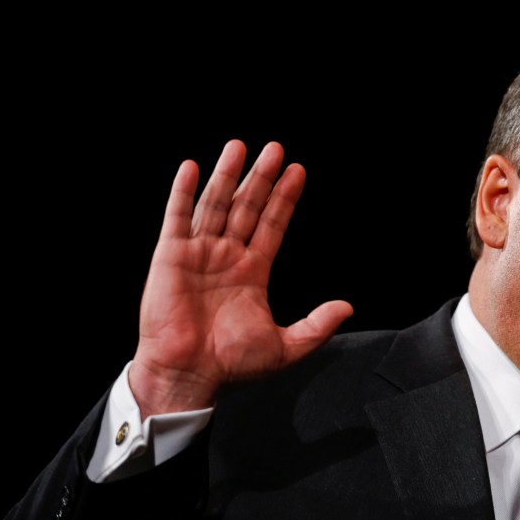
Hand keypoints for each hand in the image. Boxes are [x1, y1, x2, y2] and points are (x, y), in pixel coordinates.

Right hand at [129, 140, 352, 417]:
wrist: (189, 373)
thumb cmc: (231, 364)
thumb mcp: (286, 346)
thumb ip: (317, 326)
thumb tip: (348, 307)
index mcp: (252, 272)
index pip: (272, 225)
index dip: (284, 199)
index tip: (298, 172)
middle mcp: (226, 257)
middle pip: (247, 207)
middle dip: (261, 178)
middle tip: (275, 148)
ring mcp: (199, 253)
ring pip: (216, 205)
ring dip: (228, 175)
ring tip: (240, 146)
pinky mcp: (171, 256)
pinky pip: (178, 217)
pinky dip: (183, 192)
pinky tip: (192, 167)